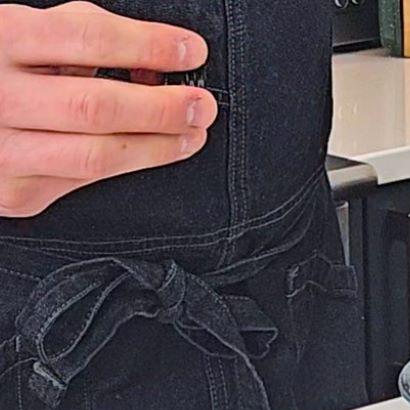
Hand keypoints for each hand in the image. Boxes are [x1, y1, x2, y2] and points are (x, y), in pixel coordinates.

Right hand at [0, 1, 216, 217]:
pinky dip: (127, 164)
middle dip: (162, 107)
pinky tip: (152, 149)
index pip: (87, 39)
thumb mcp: (21, 30)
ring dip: (158, 146)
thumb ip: (80, 32)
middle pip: (96, 107)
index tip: (192, 50)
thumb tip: (152, 54)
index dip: (148, 45)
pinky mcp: (13, 193)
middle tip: (203, 105)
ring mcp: (1, 151)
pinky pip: (84, 181)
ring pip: (97, 155)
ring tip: (191, 133)